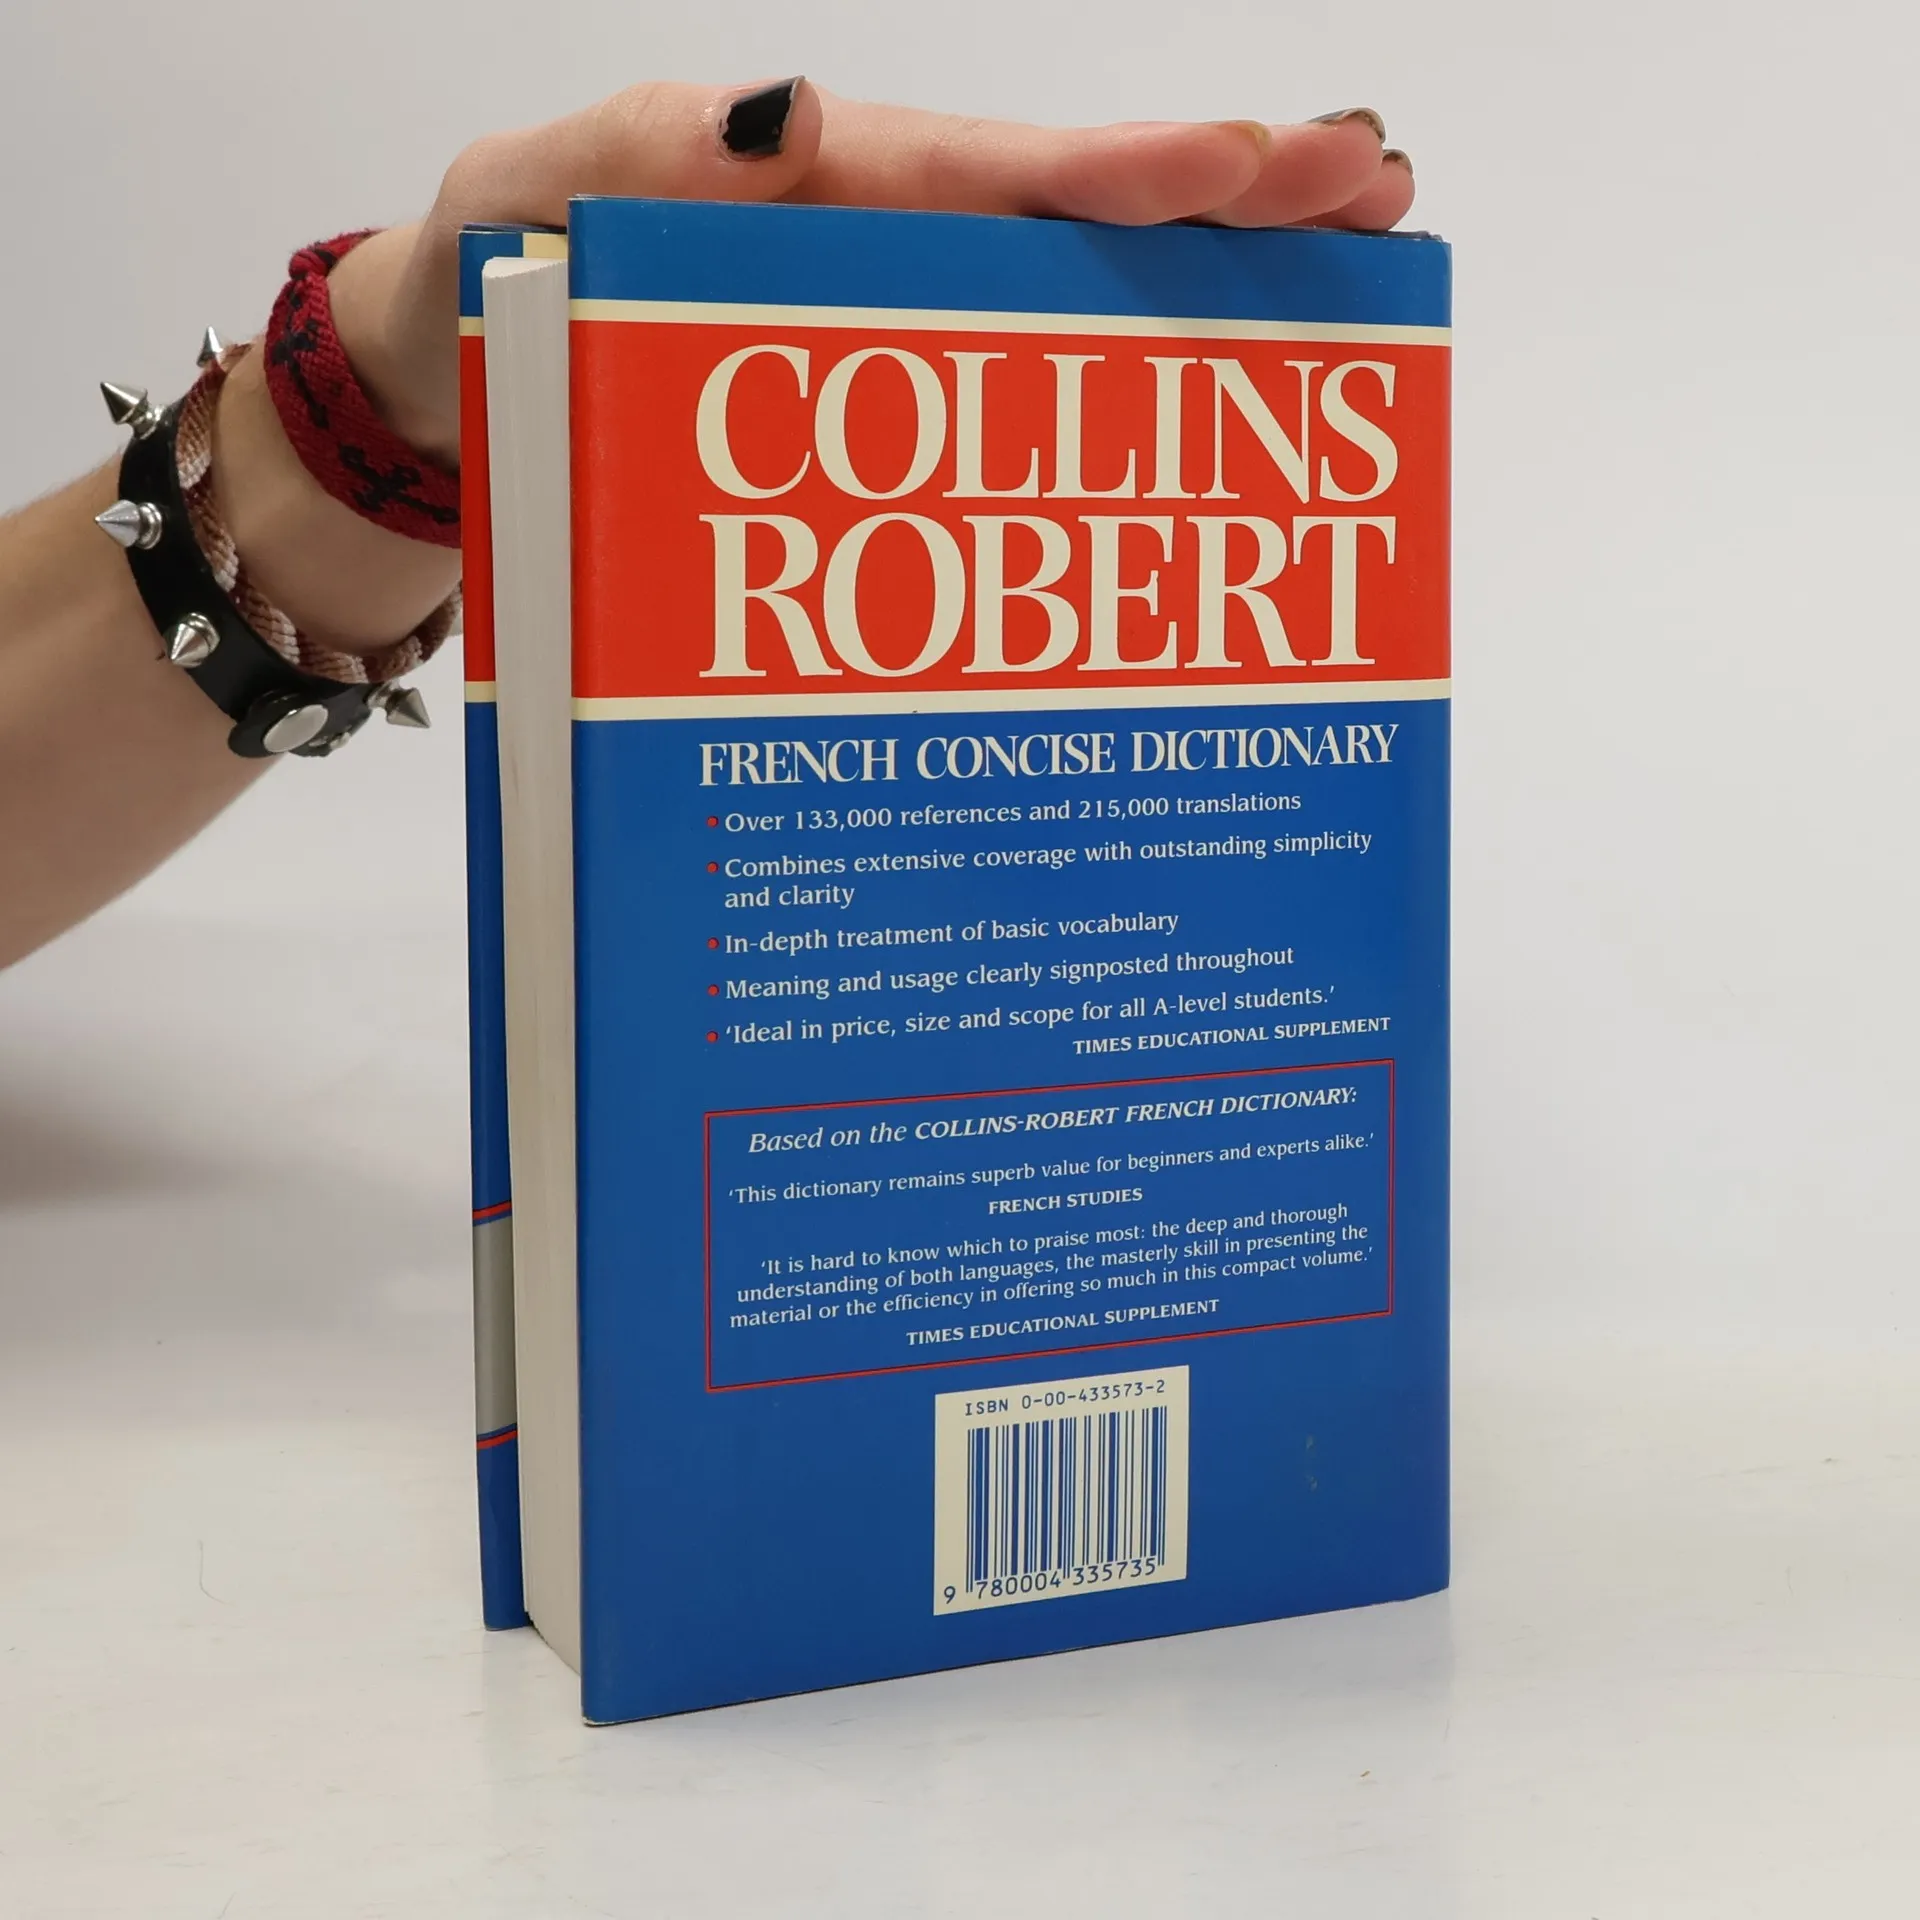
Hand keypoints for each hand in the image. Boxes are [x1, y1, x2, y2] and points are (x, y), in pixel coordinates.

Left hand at [331, 79, 1414, 465]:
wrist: (456, 393)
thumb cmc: (498, 277)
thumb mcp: (529, 195)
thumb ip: (636, 153)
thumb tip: (790, 121)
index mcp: (818, 191)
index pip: (999, 171)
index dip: (1132, 172)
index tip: (1259, 167)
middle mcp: (883, 252)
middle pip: (1078, 220)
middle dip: (1232, 200)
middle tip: (1380, 189)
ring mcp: (895, 332)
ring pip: (1071, 302)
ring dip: (1208, 290)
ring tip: (1349, 274)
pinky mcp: (885, 407)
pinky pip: (1011, 393)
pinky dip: (1115, 391)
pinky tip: (1203, 416)